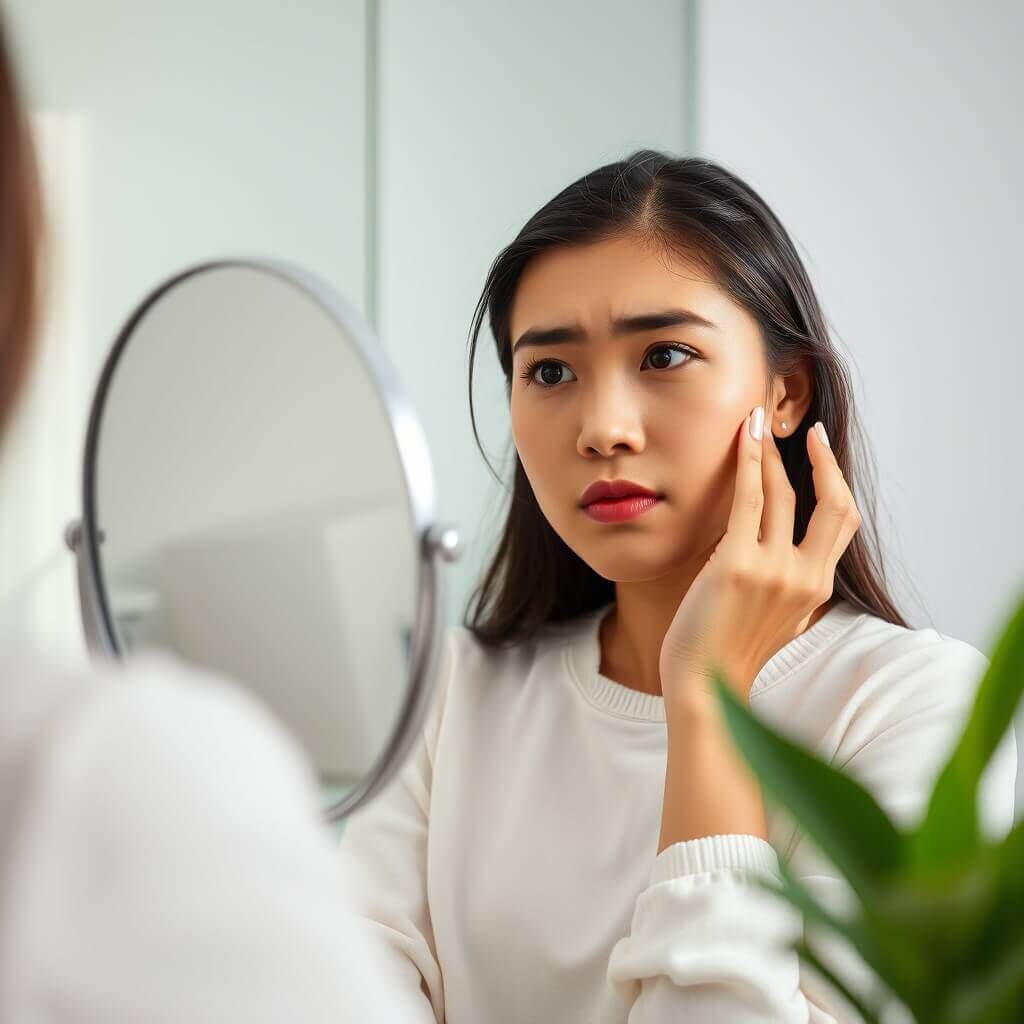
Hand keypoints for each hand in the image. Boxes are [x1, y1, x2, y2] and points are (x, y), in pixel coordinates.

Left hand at [659, 406, 861, 705]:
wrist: (704, 686)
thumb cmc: (727, 652)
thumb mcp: (776, 619)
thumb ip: (789, 587)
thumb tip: (784, 555)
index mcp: (817, 588)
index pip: (842, 523)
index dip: (835, 483)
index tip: (822, 455)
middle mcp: (805, 578)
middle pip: (833, 503)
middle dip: (822, 460)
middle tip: (806, 429)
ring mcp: (775, 570)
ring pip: (784, 493)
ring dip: (772, 453)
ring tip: (756, 423)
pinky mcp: (738, 564)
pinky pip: (749, 498)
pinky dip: (749, 461)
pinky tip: (743, 436)